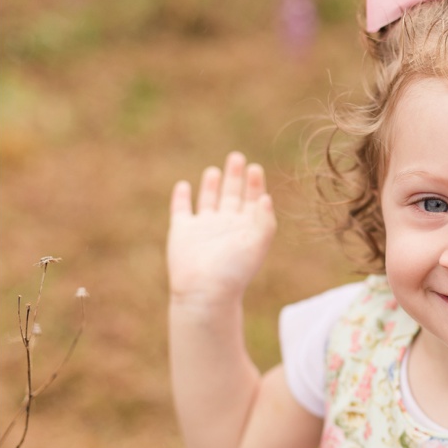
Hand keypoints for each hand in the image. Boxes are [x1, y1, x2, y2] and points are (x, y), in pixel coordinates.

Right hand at [167, 152, 276, 303]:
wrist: (206, 291)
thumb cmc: (235, 270)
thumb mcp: (257, 243)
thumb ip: (265, 220)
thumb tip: (267, 198)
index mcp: (246, 227)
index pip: (252, 200)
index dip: (254, 184)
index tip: (255, 168)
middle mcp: (225, 225)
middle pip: (231, 195)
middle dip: (235, 177)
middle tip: (237, 157)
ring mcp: (203, 228)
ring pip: (208, 200)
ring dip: (212, 185)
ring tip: (215, 170)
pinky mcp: (182, 231)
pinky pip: (181, 209)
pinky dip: (182, 197)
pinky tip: (184, 185)